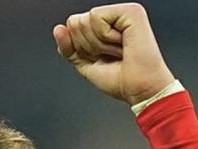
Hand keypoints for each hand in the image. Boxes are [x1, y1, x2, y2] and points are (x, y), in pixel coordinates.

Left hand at [53, 3, 174, 104]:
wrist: (139, 89)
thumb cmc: (120, 79)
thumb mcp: (84, 63)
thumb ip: (68, 47)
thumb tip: (58, 28)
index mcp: (104, 28)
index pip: (71, 27)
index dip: (79, 48)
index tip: (101, 57)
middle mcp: (113, 18)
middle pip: (75, 22)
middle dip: (87, 46)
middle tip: (110, 54)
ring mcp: (122, 13)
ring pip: (84, 20)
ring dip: (97, 44)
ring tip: (117, 50)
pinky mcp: (130, 11)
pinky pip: (96, 17)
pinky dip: (104, 36)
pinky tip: (121, 42)